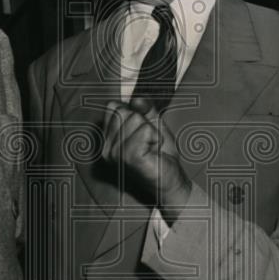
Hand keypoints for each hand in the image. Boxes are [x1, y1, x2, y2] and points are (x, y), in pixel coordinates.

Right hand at [101, 97, 191, 222]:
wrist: (171, 180)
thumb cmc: (161, 155)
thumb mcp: (153, 124)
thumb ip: (145, 108)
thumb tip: (136, 99)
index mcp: (107, 139)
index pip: (113, 106)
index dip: (133, 111)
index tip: (143, 128)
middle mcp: (107, 147)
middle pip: (124, 111)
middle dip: (143, 122)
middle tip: (148, 141)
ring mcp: (115, 153)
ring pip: (135, 119)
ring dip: (151, 131)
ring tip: (151, 147)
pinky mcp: (129, 157)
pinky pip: (144, 130)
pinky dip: (155, 137)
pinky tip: (153, 151)